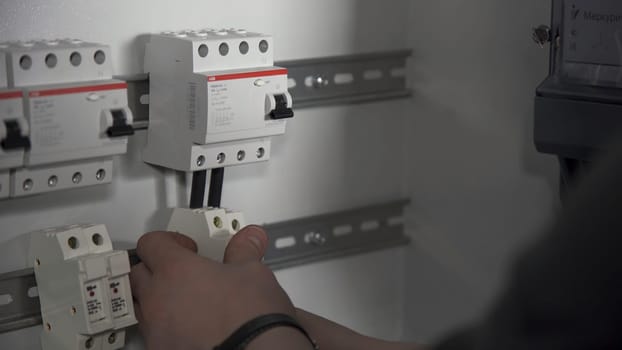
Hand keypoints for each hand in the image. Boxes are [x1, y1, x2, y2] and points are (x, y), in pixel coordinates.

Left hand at [130, 226, 296, 349]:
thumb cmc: (250, 318)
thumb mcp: (253, 272)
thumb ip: (243, 251)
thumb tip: (249, 240)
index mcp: (175, 269)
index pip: (151, 243)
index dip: (170, 241)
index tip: (188, 247)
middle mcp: (158, 298)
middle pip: (138, 273)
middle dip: (157, 268)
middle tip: (184, 270)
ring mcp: (156, 329)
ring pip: (142, 305)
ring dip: (158, 298)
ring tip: (187, 299)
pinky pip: (154, 333)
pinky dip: (167, 326)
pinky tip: (192, 327)